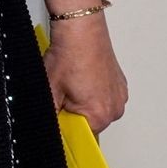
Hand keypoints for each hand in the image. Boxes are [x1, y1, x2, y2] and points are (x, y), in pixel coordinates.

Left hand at [44, 16, 128, 134]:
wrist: (81, 31)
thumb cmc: (69, 55)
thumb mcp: (49, 89)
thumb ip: (49, 114)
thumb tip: (46, 126)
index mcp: (99, 115)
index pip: (80, 136)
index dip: (65, 124)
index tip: (59, 114)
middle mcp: (115, 109)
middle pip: (89, 123)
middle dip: (73, 112)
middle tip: (62, 93)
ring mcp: (119, 96)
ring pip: (96, 109)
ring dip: (82, 101)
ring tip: (72, 82)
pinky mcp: (120, 85)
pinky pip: (104, 97)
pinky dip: (92, 91)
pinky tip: (81, 78)